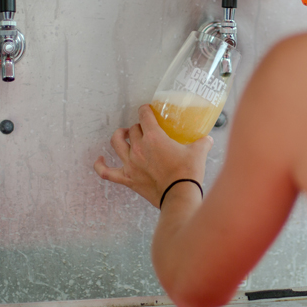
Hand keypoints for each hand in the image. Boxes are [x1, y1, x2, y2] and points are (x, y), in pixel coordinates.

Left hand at [94, 105, 213, 206]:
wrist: (180, 196)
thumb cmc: (188, 174)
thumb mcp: (199, 152)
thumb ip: (202, 142)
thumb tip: (207, 140)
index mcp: (154, 138)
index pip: (144, 116)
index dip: (145, 110)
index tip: (148, 110)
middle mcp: (139, 148)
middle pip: (133, 129)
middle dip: (139, 126)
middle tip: (146, 129)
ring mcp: (131, 164)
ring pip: (116, 143)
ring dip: (119, 136)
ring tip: (124, 135)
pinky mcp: (128, 179)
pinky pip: (106, 172)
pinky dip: (100, 165)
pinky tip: (100, 160)